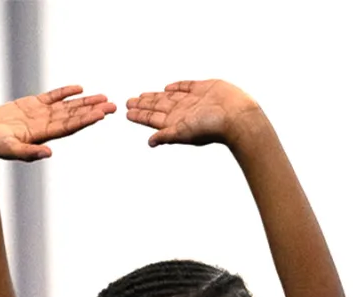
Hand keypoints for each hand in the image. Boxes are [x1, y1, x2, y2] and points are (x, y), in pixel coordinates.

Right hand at [0, 85, 114, 161]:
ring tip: (103, 97)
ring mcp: (38, 115)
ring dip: (85, 102)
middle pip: (73, 116)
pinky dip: (64, 92)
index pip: (69, 126)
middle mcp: (45, 125)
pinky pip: (51, 97)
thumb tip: (49, 154)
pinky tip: (79, 88)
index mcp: (42, 136)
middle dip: (92, 110)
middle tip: (113, 104)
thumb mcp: (8, 149)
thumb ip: (28, 153)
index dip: (86, 119)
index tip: (102, 114)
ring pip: (67, 106)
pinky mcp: (30, 105)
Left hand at [125, 80, 261, 146]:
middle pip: (157, 106)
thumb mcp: (184, 133)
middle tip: (128, 101)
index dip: (139, 115)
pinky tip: (167, 88)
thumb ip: (167, 135)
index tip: (127, 112)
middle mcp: (183, 111)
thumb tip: (150, 143)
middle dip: (143, 104)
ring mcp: (193, 100)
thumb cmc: (211, 127)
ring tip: (142, 96)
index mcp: (175, 122)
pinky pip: (187, 86)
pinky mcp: (205, 88)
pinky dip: (177, 87)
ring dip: (155, 96)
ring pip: (168, 97)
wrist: (236, 115)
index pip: (152, 118)